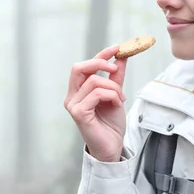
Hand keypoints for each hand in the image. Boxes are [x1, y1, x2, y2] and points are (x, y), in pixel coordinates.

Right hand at [64, 45, 127, 161]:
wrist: (113, 146)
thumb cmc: (111, 123)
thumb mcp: (116, 94)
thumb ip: (116, 76)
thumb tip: (121, 56)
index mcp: (78, 91)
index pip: (85, 66)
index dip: (100, 55)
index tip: (117, 48)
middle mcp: (72, 96)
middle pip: (79, 68)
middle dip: (99, 63)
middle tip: (115, 69)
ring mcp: (73, 105)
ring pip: (93, 81)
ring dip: (113, 87)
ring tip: (121, 98)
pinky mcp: (78, 113)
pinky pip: (97, 94)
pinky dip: (111, 95)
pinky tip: (117, 104)